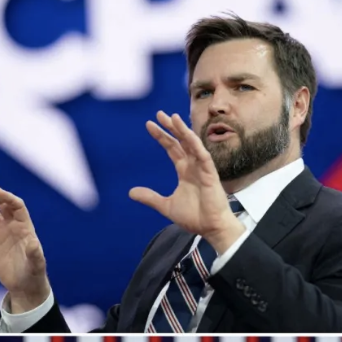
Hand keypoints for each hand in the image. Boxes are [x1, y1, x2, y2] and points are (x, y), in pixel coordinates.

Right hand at [0, 178, 50, 313]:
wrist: (23, 285)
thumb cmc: (33, 273)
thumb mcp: (36, 264)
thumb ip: (35, 253)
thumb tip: (33, 244)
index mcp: (24, 226)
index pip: (16, 206)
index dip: (7, 198)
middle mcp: (12, 226)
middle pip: (2, 204)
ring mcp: (0, 232)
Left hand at [128, 111, 244, 253]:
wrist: (209, 228)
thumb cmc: (193, 216)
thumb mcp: (165, 205)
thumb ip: (150, 197)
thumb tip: (131, 192)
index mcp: (184, 171)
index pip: (172, 148)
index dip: (162, 136)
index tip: (149, 125)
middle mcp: (193, 166)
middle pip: (181, 141)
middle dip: (170, 128)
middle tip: (159, 114)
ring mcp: (202, 168)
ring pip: (192, 144)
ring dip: (182, 130)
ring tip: (172, 117)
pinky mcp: (210, 174)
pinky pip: (202, 155)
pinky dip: (195, 144)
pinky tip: (187, 134)